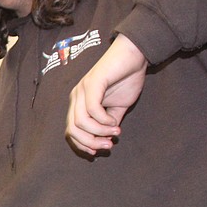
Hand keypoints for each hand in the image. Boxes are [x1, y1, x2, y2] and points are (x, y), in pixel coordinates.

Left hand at [66, 34, 148, 155]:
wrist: (134, 55)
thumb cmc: (126, 78)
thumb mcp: (118, 107)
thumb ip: (110, 123)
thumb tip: (107, 140)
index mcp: (79, 103)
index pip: (71, 131)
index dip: (83, 145)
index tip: (99, 152)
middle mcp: (76, 97)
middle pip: (72, 130)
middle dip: (90, 143)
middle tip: (108, 145)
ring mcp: (82, 89)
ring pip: (80, 122)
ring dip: (98, 132)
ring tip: (115, 132)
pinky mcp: (92, 83)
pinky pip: (91, 109)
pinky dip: (103, 120)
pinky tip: (114, 121)